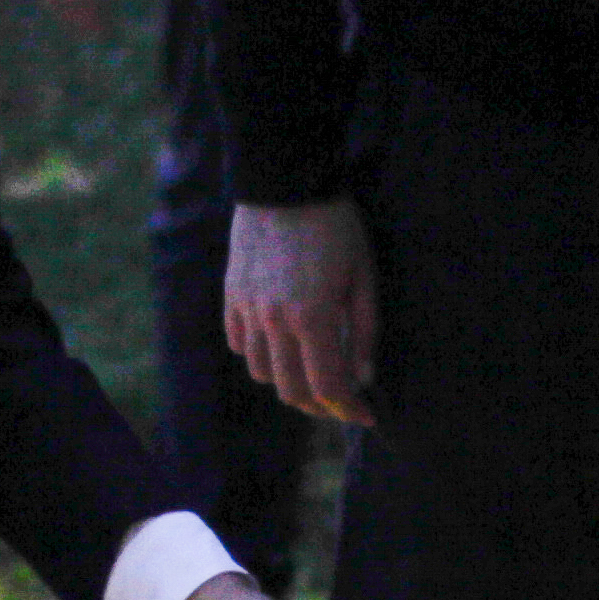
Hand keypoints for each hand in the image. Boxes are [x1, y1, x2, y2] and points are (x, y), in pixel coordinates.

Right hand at [224, 196, 376, 425]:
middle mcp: (274, 321)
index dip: (349, 410)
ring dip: (289, 382)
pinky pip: (241, 344)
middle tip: (342, 401)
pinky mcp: (232, 296)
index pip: (328, 387)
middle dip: (320, 405)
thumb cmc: (335, 227)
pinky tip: (282, 346)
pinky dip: (261, 356)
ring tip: (311, 372)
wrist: (286, 182)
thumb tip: (363, 378)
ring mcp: (248, 310)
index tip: (366, 416)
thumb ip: (365, 332)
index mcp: (312, 318)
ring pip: (262, 373)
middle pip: (292, 391)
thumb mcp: (364, 277)